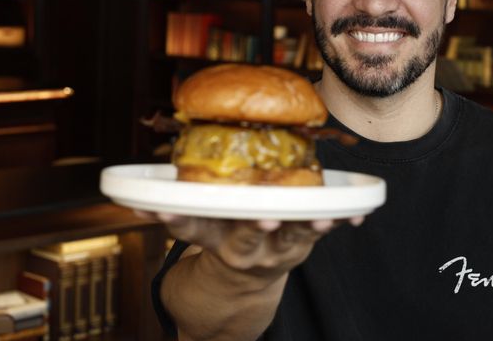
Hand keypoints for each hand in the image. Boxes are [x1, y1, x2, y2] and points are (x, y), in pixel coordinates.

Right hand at [137, 211, 363, 277]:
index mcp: (213, 241)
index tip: (163, 211)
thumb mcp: (197, 236)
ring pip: (292, 238)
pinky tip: (359, 215)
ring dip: (309, 227)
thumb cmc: (221, 244)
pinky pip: (322, 231)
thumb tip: (134, 198)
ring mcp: (275, 250)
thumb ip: (177, 216)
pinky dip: (341, 221)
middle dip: (257, 226)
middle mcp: (243, 249)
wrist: (242, 293)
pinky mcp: (301, 244)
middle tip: (265, 218)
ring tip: (323, 219)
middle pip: (248, 238)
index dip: (177, 220)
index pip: (192, 229)